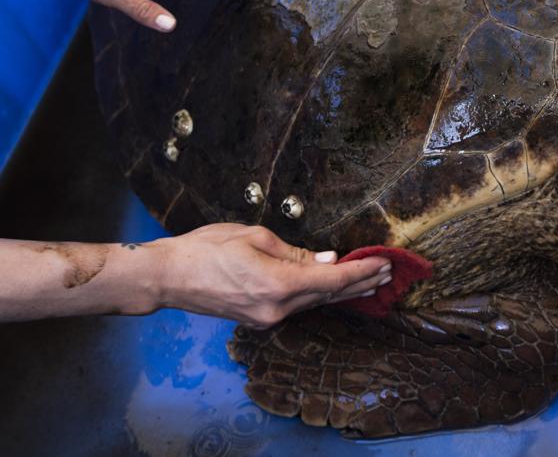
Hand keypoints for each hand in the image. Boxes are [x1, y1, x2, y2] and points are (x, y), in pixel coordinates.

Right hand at [154, 224, 391, 327]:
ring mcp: (268, 318)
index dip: (362, 271)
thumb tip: (328, 261)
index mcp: (277, 284)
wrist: (168, 277)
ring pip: (316, 303)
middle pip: (329, 296)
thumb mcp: (255, 237)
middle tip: (388, 271)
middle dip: (361, 282)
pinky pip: (299, 306)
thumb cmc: (206, 248)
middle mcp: (276, 309)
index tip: (384, 262)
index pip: (332, 280)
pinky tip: (335, 288)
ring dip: (344, 291)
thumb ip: (295, 253)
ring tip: (372, 281)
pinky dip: (321, 296)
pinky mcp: (260, 319)